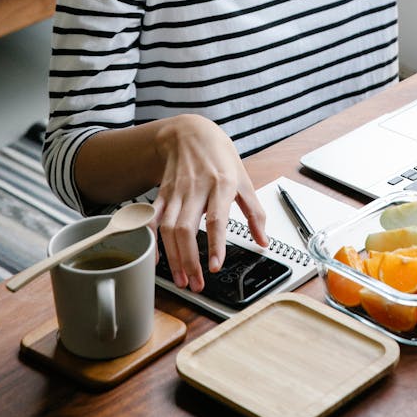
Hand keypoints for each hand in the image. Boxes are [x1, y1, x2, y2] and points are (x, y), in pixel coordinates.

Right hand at [151, 114, 267, 291]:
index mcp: (222, 184)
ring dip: (173, 257)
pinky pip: (153, 219)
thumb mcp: (244, 180)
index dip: (215, 244)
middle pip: (187, 229)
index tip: (215, 266)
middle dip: (189, 260)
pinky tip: (156, 259)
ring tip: (182, 279)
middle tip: (196, 284)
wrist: (190, 133)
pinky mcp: (162, 193)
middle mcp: (197, 188)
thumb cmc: (219, 156)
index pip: (217, 219)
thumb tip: (264, 240)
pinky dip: (152, 240)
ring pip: (169, 228)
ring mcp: (177, 191)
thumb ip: (255, 213)